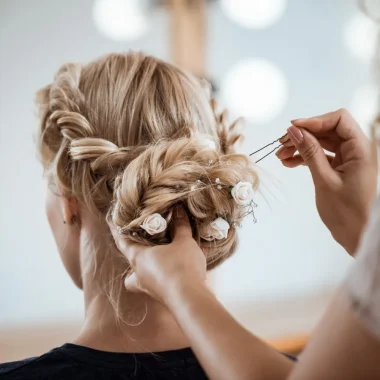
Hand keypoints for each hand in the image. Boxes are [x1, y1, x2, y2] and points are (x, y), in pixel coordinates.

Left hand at [109, 207, 206, 303]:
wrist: (191, 300)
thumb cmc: (181, 267)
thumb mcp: (184, 241)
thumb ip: (181, 226)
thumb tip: (178, 209)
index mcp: (139, 258)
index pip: (123, 242)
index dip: (117, 231)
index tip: (111, 222)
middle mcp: (140, 274)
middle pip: (130, 264)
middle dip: (134, 255)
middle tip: (142, 245)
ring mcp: (151, 288)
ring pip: (143, 277)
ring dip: (151, 267)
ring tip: (164, 257)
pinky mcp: (164, 296)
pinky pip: (163, 281)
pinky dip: (171, 274)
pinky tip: (186, 267)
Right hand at [276, 109, 377, 254]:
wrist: (358, 236)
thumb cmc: (347, 213)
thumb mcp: (324, 180)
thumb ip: (310, 152)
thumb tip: (295, 131)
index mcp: (361, 149)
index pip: (339, 119)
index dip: (314, 121)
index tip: (292, 129)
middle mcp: (357, 150)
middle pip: (328, 130)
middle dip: (304, 135)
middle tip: (281, 144)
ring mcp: (349, 159)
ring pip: (322, 142)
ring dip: (301, 146)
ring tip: (281, 156)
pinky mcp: (341, 168)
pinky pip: (322, 155)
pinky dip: (306, 157)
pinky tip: (290, 162)